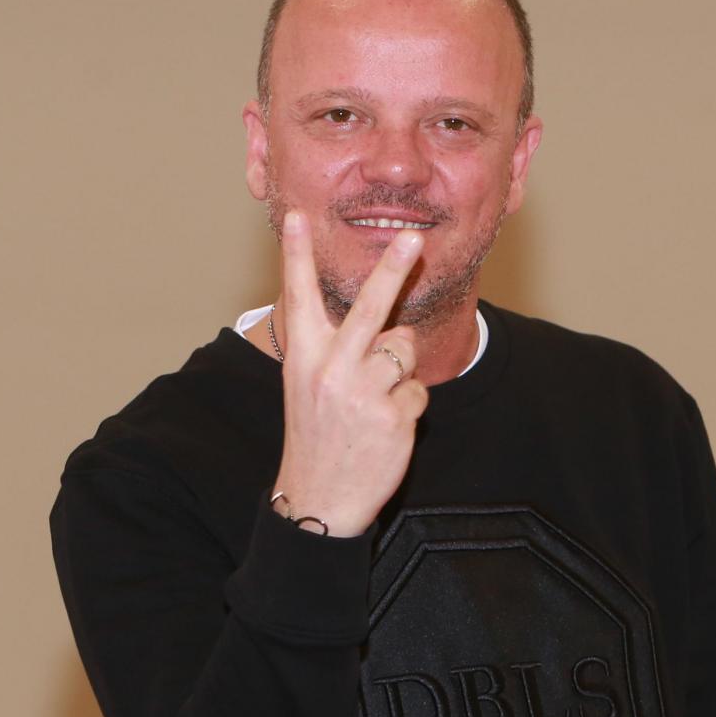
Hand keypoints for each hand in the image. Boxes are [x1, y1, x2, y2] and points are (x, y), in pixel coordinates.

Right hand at [271, 210, 428, 536]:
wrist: (319, 499)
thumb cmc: (318, 433)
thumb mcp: (311, 384)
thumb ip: (342, 348)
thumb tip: (392, 324)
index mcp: (304, 357)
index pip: (299, 297)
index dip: (297, 255)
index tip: (298, 216)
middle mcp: (330, 369)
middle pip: (371, 308)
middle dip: (393, 269)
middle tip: (415, 238)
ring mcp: (363, 393)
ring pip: (405, 349)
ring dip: (400, 369)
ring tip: (374, 400)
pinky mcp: (393, 417)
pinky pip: (418, 389)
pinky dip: (409, 405)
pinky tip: (384, 427)